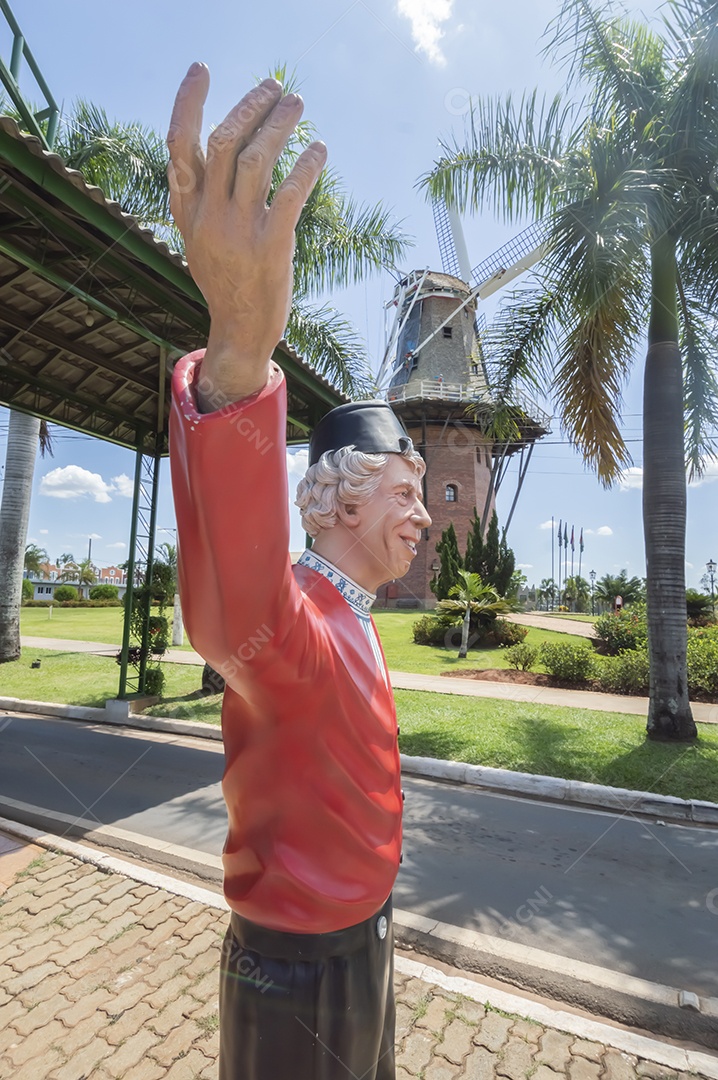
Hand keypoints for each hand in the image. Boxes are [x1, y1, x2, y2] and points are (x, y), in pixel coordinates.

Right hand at [167, 64, 326, 406]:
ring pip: (257, 159)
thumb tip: (215, 144)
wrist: (240, 330)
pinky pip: (290, 194)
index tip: (202, 70)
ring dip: (280, 124)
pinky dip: (306, 165)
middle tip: (275, 86)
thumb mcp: (197, 236)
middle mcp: (208, 216)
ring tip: (297, 103)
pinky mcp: (271, 246)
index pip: (179, 145)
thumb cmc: (225, 278)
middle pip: (223, 141)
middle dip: (250, 105)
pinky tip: (318, 148)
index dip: (188, 103)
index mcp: (187, 210)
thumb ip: (199, 195)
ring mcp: (239, 231)